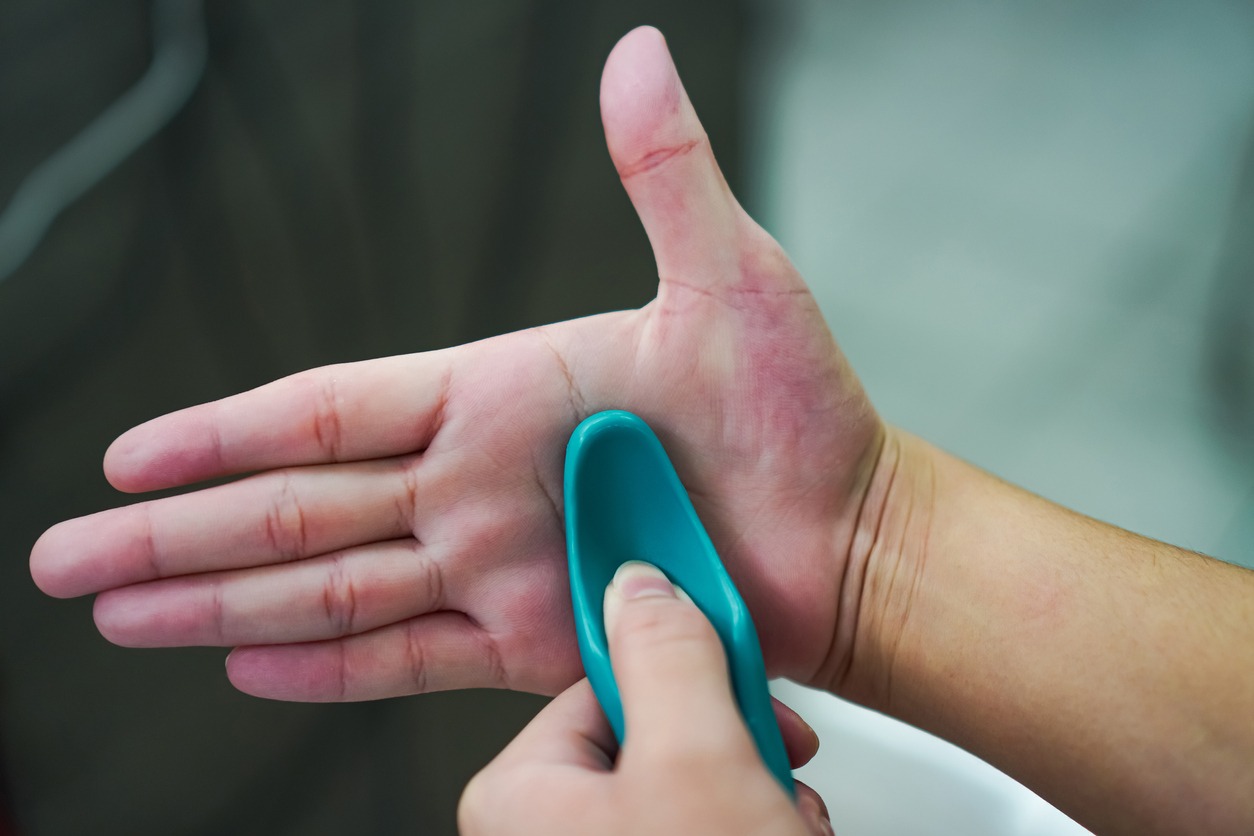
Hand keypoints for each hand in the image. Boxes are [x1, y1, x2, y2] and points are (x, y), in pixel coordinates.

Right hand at [30, 26, 882, 700]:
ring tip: (125, 616)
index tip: (132, 456)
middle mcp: (475, 484)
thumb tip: (632, 55)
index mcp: (498, 395)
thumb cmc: (801, 414)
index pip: (326, 410)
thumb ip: (664, 174)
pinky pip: (406, 658)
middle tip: (69, 559)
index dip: (223, 431)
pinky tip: (248, 668)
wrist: (847, 535)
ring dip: (220, 607)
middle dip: (177, 537)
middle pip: (293, 510)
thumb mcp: (731, 276)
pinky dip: (325, 671)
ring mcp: (493, 567)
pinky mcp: (529, 640)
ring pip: (327, 592)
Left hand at [459, 561, 832, 835]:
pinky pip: (703, 817)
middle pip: (655, 727)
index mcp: (518, 795)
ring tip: (780, 811)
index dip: (684, 669)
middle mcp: (545, 825)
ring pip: (691, 776)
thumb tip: (650, 587)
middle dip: (730, 740)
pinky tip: (779, 829)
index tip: (736, 668)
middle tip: (770, 756)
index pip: (604, 681)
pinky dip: (749, 817)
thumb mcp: (696, 763)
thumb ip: (669, 657)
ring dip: (753, 782)